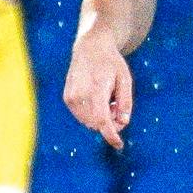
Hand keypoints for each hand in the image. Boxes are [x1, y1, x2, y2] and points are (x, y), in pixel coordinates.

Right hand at [62, 30, 135, 149]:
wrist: (89, 48)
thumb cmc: (111, 63)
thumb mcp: (125, 79)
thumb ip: (125, 102)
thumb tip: (123, 122)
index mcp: (96, 88)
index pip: (102, 119)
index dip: (111, 135)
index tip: (119, 145)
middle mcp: (80, 94)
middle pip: (97, 123)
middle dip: (110, 122)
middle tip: (117, 106)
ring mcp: (71, 97)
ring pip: (89, 122)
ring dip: (101, 118)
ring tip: (107, 99)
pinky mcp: (67, 99)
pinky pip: (82, 116)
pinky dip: (92, 114)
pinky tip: (97, 98)